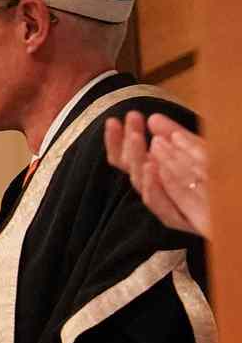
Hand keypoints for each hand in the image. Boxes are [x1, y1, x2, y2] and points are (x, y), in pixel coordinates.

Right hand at [105, 110, 211, 239]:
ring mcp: (169, 209)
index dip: (117, 142)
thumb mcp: (198, 151)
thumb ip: (175, 135)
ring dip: (139, 162)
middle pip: (134, 172)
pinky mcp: (184, 223)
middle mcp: (160, 192)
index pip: (127, 160)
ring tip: (137, 139)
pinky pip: (164, 210)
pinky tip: (153, 168)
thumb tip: (153, 118)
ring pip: (145, 190)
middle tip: (130, 122)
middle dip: (130, 146)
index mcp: (158, 176)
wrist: (234, 204)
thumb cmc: (219, 180)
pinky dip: (156, 189)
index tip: (112, 121)